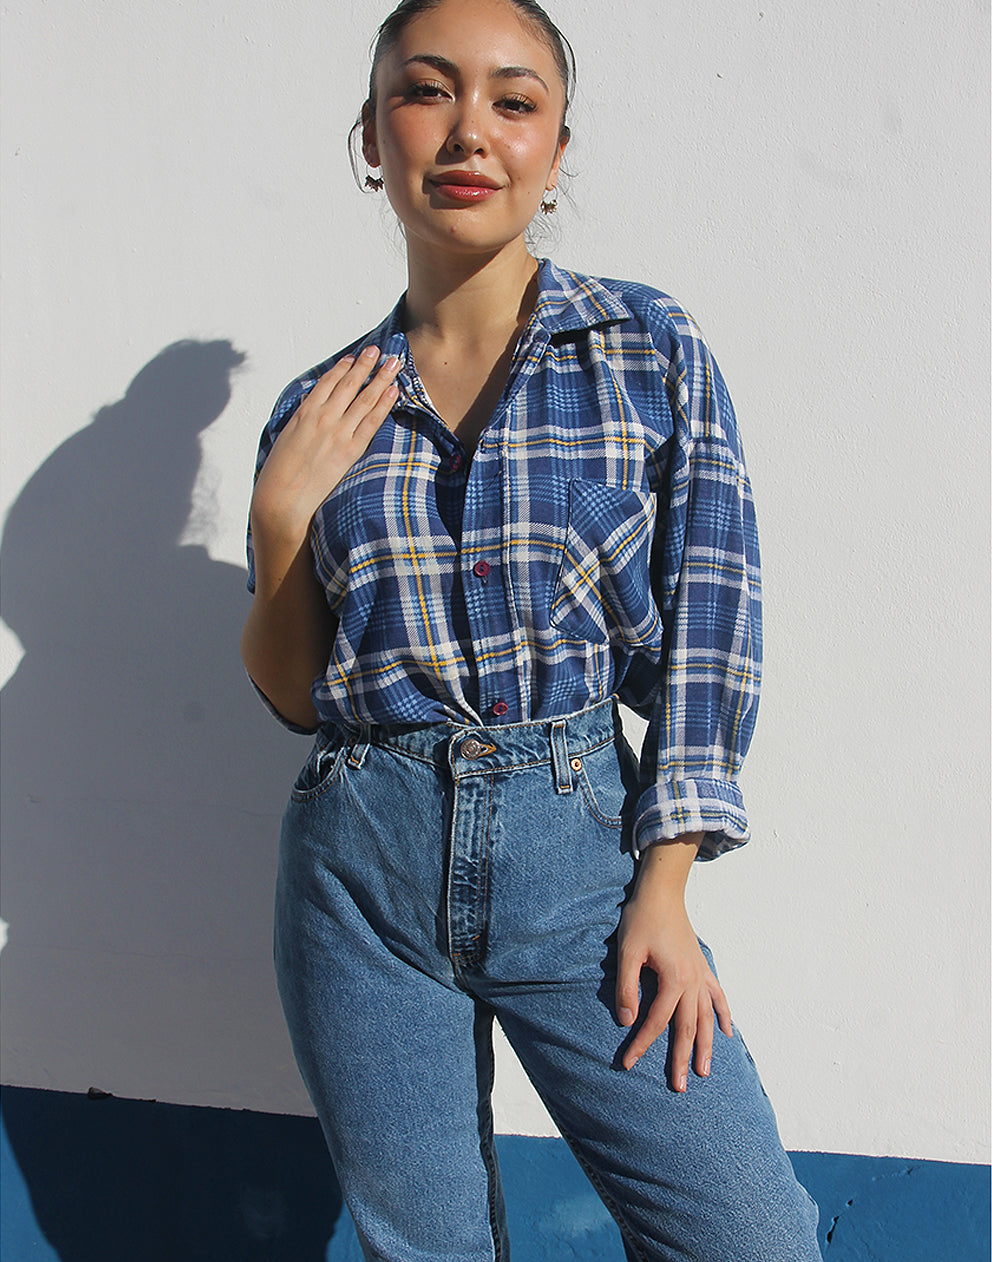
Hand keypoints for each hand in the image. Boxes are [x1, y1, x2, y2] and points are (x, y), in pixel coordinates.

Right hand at [250, 346, 400, 552]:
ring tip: (393, 362)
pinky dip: (384, 403)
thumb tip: (311, 408)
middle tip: (378, 350)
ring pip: (365, 398)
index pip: (328, 382)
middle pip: (350, 384)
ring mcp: (338, 432)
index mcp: (304, 412)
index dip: (343, 368)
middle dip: (366, 365)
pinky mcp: (350, 449)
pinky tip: (394, 390)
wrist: (282, 497)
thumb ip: (302, 420)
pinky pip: (372, 421)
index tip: (353, 358)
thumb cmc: (279, 472)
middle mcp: (323, 417)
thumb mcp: (287, 437)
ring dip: (381, 377)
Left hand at [615, 838, 731, 1090]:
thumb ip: (627, 988)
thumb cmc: (641, 919)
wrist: (662, 892)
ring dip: (706, 1046)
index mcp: (674, 979)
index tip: (627, 1064)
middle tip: (678, 1088)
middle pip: (688, 1028)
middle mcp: (693, 981)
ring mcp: (701, 974)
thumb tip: (627, 1021)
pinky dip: (723, 1014)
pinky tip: (726, 1033)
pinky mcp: (702, 966)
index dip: (641, 1044)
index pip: (656, 1021)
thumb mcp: (627, 952)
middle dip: (682, 1059)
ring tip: (704, 1071)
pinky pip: (717, 996)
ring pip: (706, 1018)